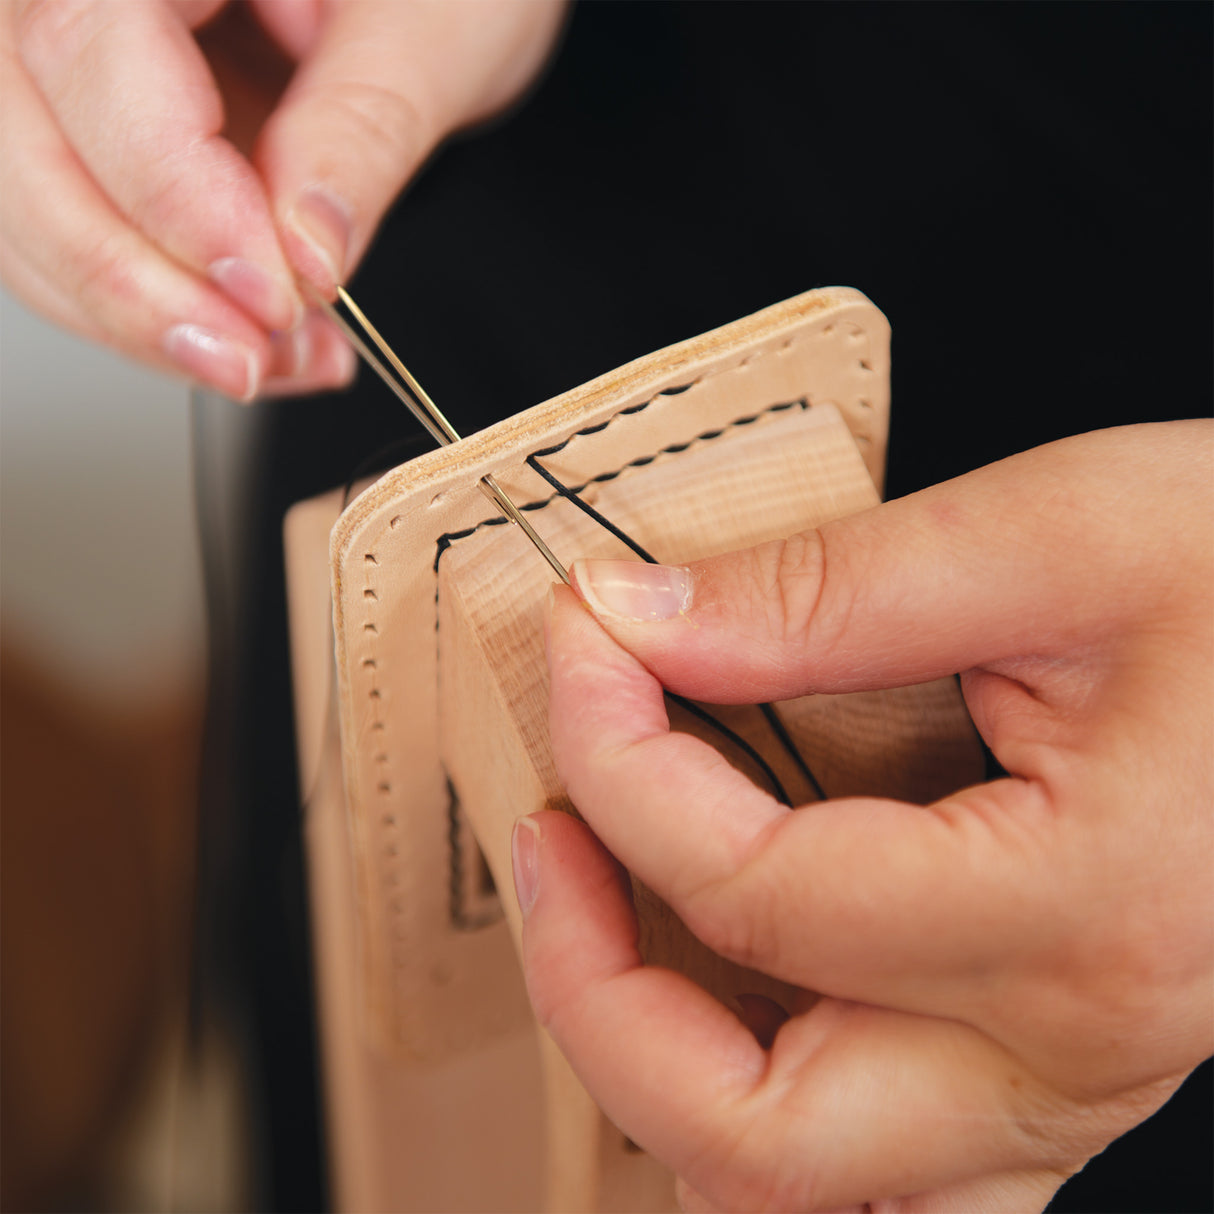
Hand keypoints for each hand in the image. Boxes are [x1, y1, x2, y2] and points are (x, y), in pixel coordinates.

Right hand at [1, 0, 563, 398]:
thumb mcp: (434, 27)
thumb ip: (361, 130)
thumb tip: (306, 251)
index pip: (92, 48)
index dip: (175, 196)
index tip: (272, 293)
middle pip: (21, 139)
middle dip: (137, 284)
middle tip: (255, 360)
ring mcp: (79, 57)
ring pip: (29, 204)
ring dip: (146, 316)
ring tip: (275, 361)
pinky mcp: (104, 127)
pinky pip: (78, 229)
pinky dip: (158, 306)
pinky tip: (252, 340)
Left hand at [517, 420, 1213, 1211]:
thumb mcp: (1060, 533)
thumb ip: (825, 592)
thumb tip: (640, 623)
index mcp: (1077, 911)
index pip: (749, 886)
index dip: (618, 755)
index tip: (586, 645)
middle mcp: (1071, 1045)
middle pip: (748, 1134)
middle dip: (595, 986)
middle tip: (550, 835)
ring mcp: (1067, 1086)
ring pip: (803, 1198)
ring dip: (659, 1076)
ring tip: (609, 919)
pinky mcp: (1058, 1069)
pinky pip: (877, 1179)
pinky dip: (757, 1111)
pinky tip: (726, 1000)